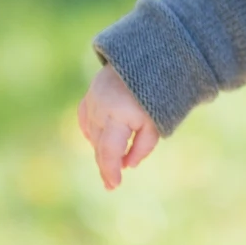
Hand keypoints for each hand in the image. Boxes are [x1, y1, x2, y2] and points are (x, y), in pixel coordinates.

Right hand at [76, 65, 159, 189]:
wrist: (150, 58)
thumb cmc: (159, 92)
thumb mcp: (157, 121)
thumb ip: (143, 146)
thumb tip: (128, 166)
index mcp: (118, 114)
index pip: (109, 150)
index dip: (110, 170)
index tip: (114, 185)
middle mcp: (101, 107)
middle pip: (99, 144)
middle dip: (106, 164)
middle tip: (112, 184)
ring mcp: (93, 99)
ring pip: (93, 133)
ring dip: (102, 148)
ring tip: (113, 161)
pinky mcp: (90, 94)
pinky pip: (86, 119)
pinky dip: (93, 132)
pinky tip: (100, 141)